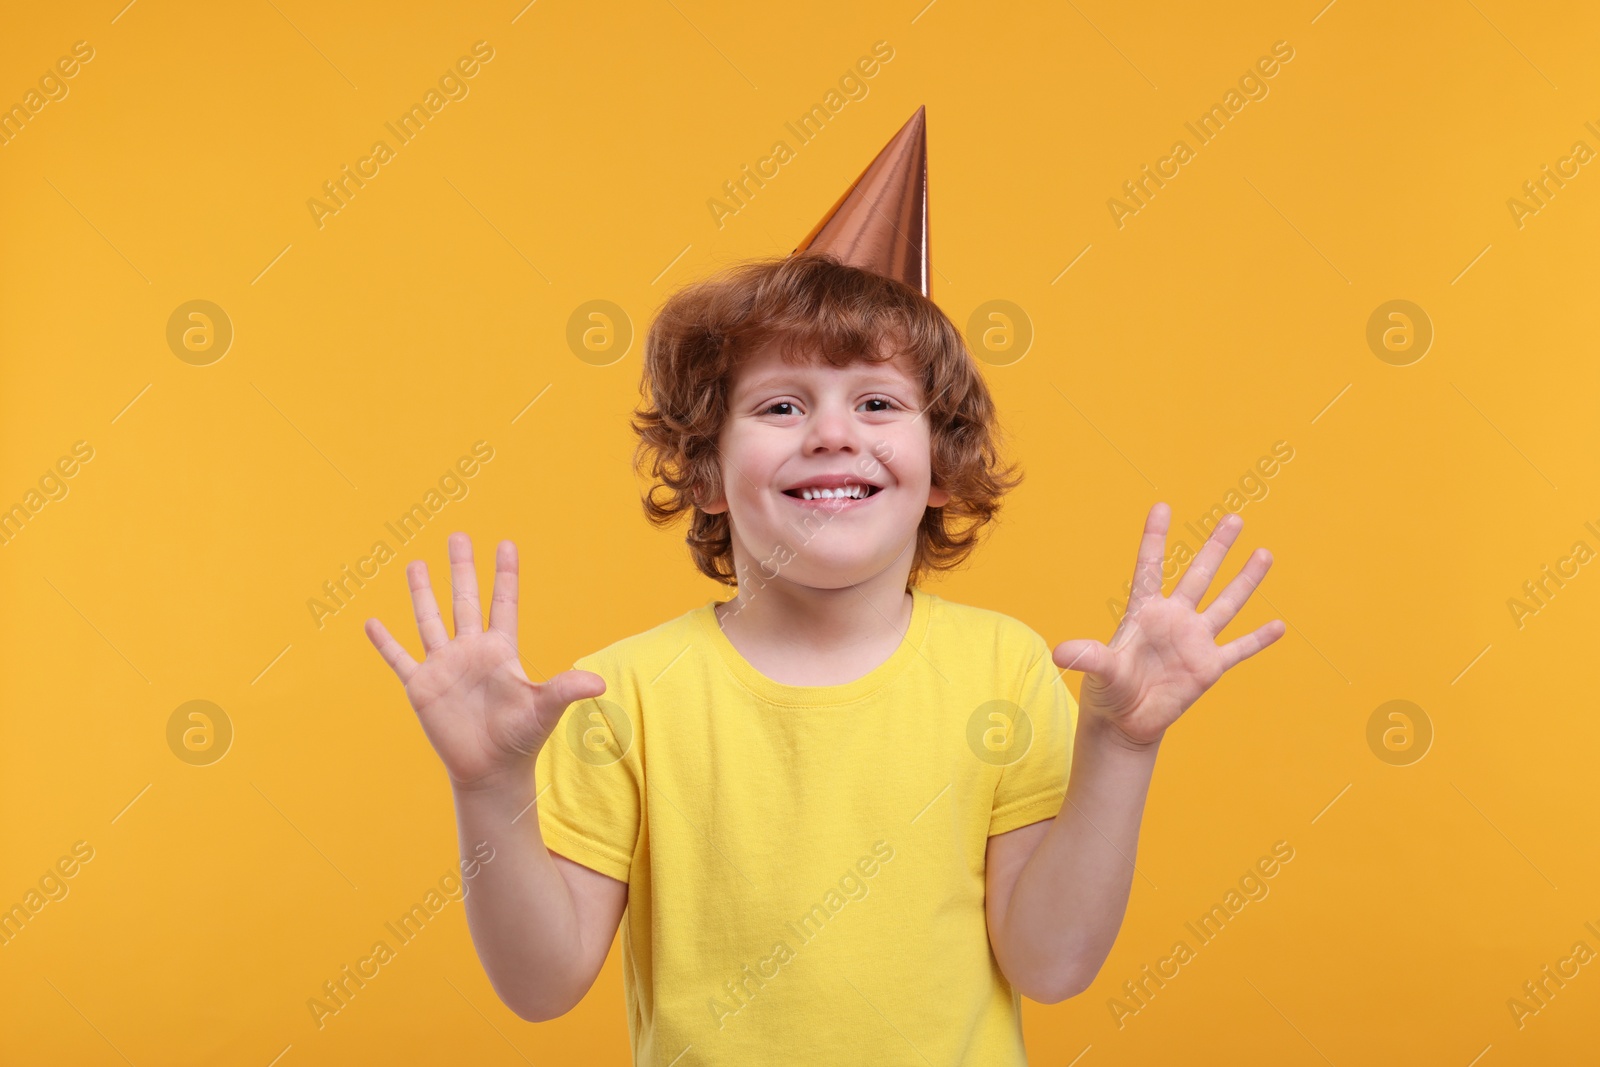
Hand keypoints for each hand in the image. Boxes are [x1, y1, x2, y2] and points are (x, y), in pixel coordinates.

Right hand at [365, 533, 606, 791]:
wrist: (490, 771)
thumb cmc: (521, 739)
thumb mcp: (544, 709)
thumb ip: (566, 690)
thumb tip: (599, 683)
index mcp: (501, 651)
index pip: (503, 603)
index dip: (505, 574)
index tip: (506, 543)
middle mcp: (471, 652)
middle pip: (465, 600)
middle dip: (461, 568)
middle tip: (458, 535)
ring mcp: (445, 667)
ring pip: (430, 620)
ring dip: (422, 593)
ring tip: (414, 563)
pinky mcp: (421, 687)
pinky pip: (399, 659)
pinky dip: (385, 642)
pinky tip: (372, 622)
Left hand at [1051, 503, 1284, 748]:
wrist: (1127, 720)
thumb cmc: (1109, 689)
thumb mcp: (1099, 671)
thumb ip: (1087, 657)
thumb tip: (1059, 652)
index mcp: (1144, 612)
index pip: (1151, 567)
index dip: (1155, 538)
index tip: (1162, 506)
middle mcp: (1173, 619)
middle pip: (1199, 575)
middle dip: (1216, 547)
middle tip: (1233, 518)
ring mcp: (1194, 641)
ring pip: (1225, 604)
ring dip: (1245, 580)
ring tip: (1264, 554)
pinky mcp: (1209, 667)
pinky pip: (1238, 649)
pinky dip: (1258, 639)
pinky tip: (1279, 625)